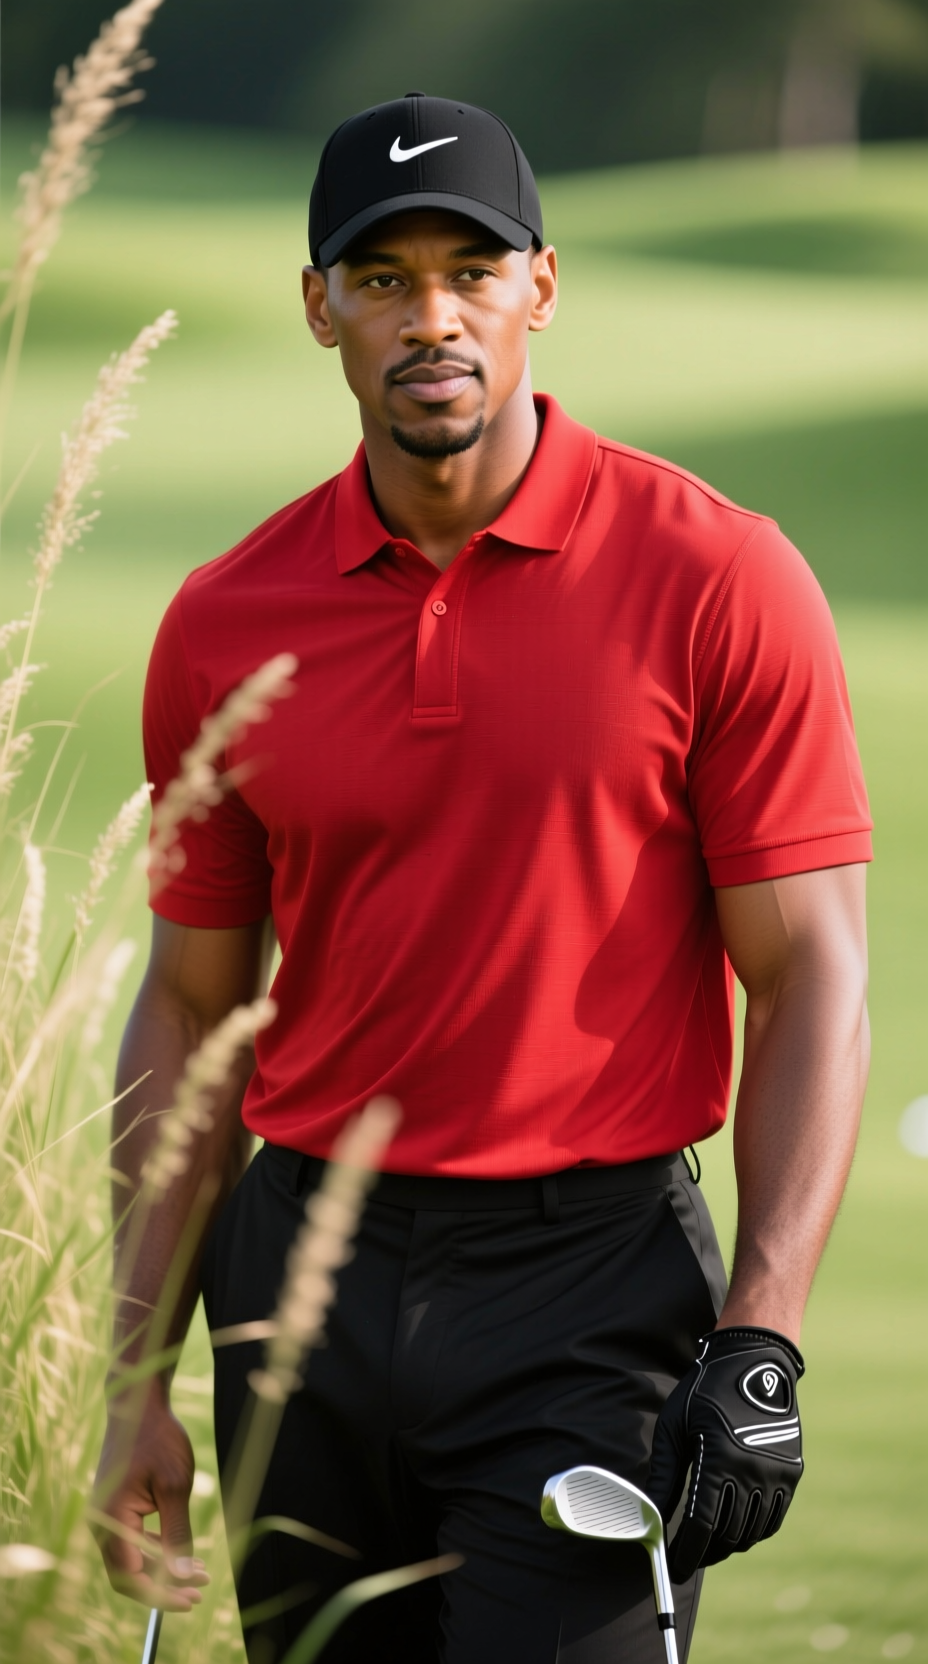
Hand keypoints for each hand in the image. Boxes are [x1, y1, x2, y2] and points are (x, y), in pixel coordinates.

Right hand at [91, 1389, 209, 1610]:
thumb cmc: (159, 1438)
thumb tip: (181, 1577)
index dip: (161, 1594)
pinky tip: (184, 1552)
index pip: (130, 1577)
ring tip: (200, 1572)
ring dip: (163, 1570)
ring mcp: (105, 1517)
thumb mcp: (176, 1486)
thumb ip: (177, 1534)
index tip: (192, 1599)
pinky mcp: (114, 1510)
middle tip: (201, 1590)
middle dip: (164, 1586)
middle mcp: (100, 1524)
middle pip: (128, 1575)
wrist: (138, 1404)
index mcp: (110, 1519)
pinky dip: (157, 1551)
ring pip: (131, 1560)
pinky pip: (132, 1543)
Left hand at [648, 1326, 803, 1581]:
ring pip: (751, 1532)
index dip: (686, 1552)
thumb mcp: (675, 1428)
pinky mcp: (791, 1473)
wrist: (754, 1361)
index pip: (703, 1525)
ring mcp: (776, 1474)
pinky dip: (753, 1531)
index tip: (673, 1568)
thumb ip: (664, 1477)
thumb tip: (648, 1517)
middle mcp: (753, 1471)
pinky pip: (772, 1519)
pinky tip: (736, 1527)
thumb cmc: (705, 1391)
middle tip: (688, 1554)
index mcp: (720, 1459)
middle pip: (728, 1534)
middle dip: (705, 1551)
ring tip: (709, 1542)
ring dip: (728, 1543)